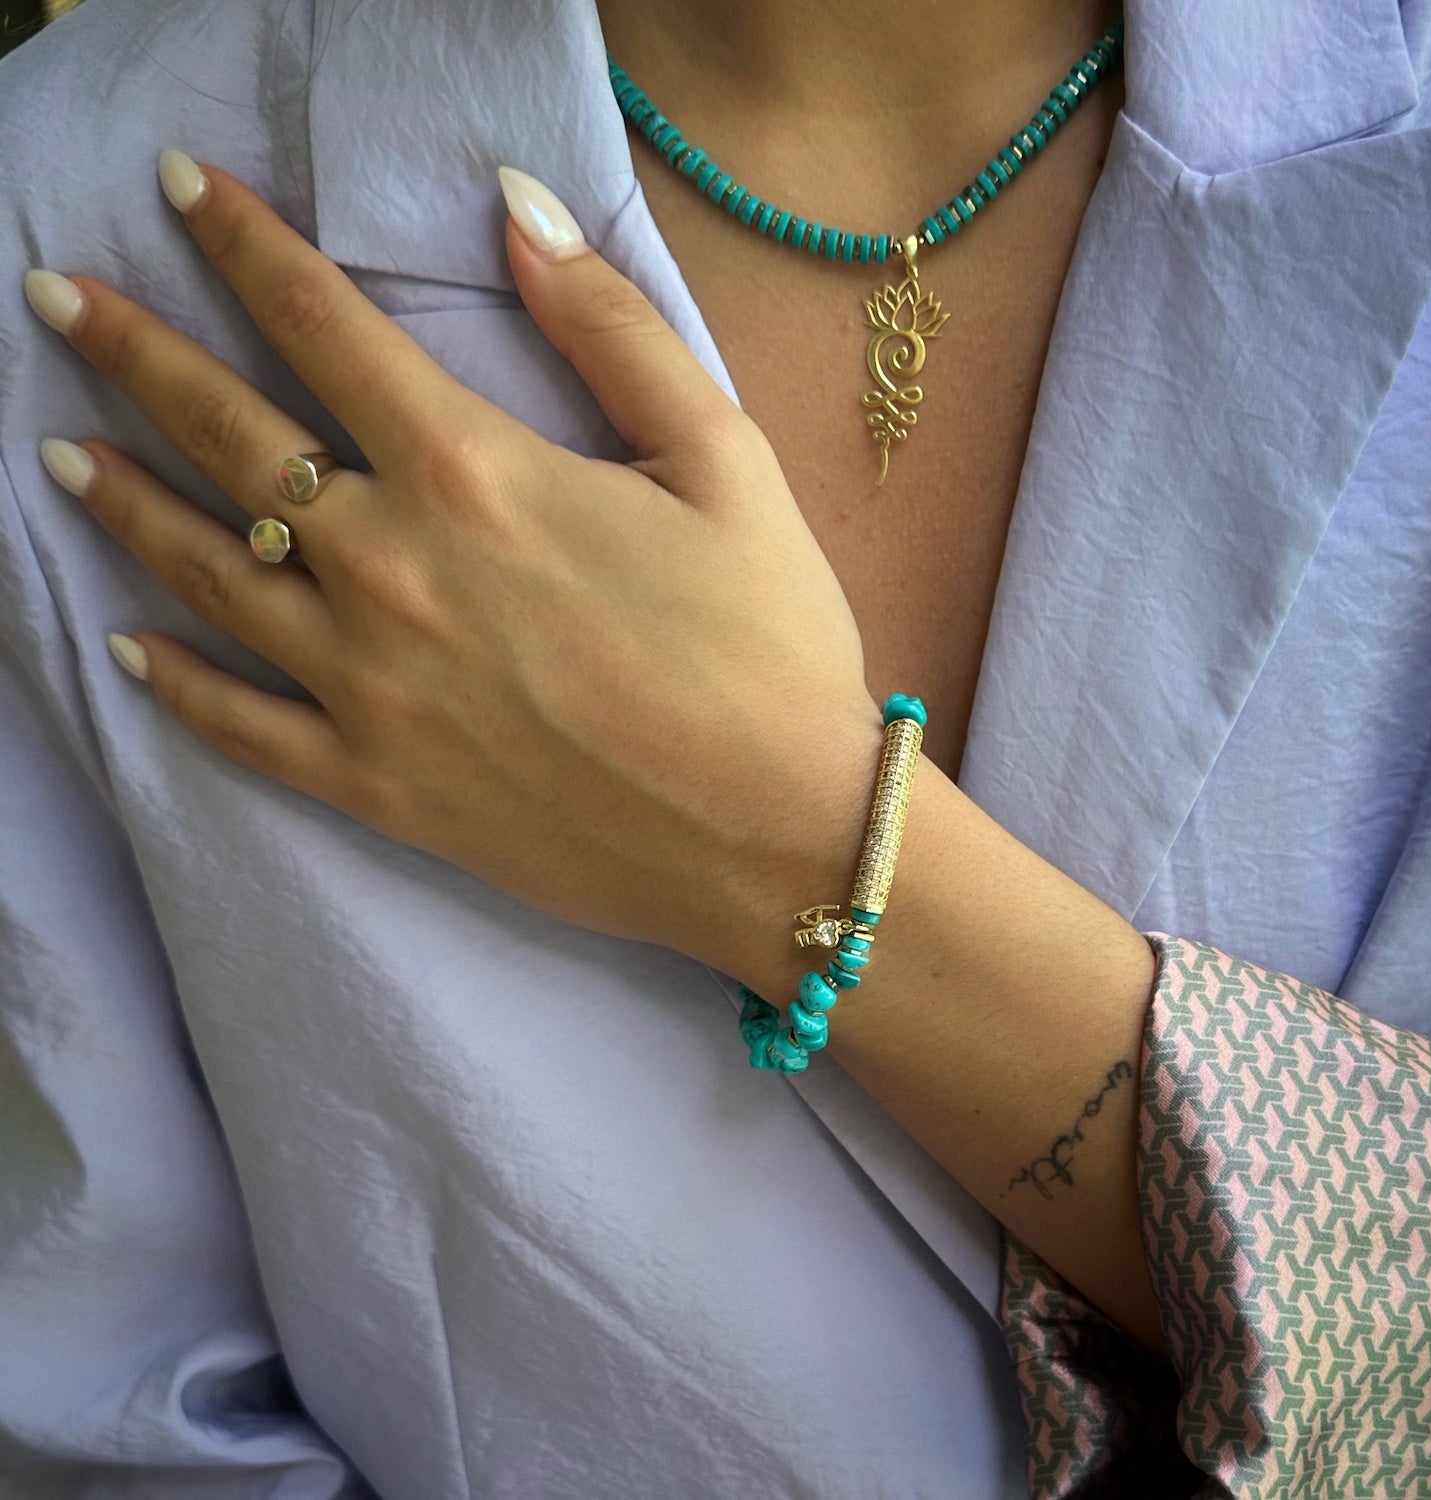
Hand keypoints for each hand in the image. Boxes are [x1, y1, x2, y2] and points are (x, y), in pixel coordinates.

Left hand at [26, 152, 879, 973]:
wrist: (775, 833)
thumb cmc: (767, 643)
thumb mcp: (724, 460)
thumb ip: (611, 328)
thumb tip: (515, 208)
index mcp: (474, 475)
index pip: (324, 328)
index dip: (244, 246)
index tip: (183, 190)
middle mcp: (392, 570)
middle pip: (229, 437)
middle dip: (135, 353)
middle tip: (59, 299)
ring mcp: (370, 687)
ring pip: (209, 574)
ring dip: (124, 503)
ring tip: (60, 453)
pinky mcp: (377, 786)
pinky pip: (241, 728)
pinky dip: (176, 683)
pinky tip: (129, 649)